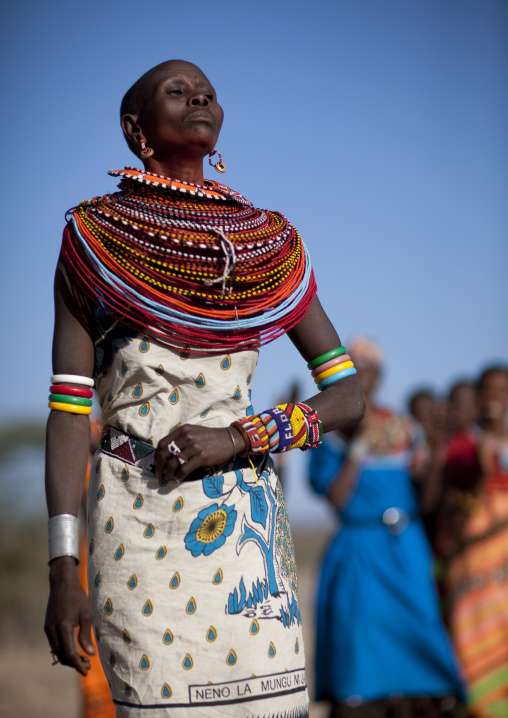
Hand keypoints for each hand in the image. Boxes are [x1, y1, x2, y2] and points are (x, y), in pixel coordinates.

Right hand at [44, 557, 94, 675]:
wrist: (62, 583)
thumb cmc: (78, 597)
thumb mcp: (87, 614)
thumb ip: (86, 635)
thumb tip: (90, 653)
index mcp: (63, 627)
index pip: (69, 653)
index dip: (78, 664)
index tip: (87, 670)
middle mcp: (52, 630)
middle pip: (62, 656)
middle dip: (74, 664)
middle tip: (88, 665)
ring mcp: (48, 629)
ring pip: (57, 652)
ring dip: (69, 658)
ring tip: (83, 658)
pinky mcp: (47, 627)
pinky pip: (54, 644)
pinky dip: (63, 650)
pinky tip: (74, 649)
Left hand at [155, 424, 245, 481]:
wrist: (230, 439)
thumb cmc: (211, 437)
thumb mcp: (194, 432)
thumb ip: (181, 439)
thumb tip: (167, 455)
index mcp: (183, 430)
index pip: (162, 443)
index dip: (157, 456)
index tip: (157, 465)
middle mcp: (187, 437)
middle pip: (165, 453)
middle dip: (159, 466)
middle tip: (159, 475)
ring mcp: (194, 446)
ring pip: (173, 463)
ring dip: (168, 474)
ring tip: (168, 479)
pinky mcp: (202, 456)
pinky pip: (185, 469)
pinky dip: (179, 476)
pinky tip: (179, 478)